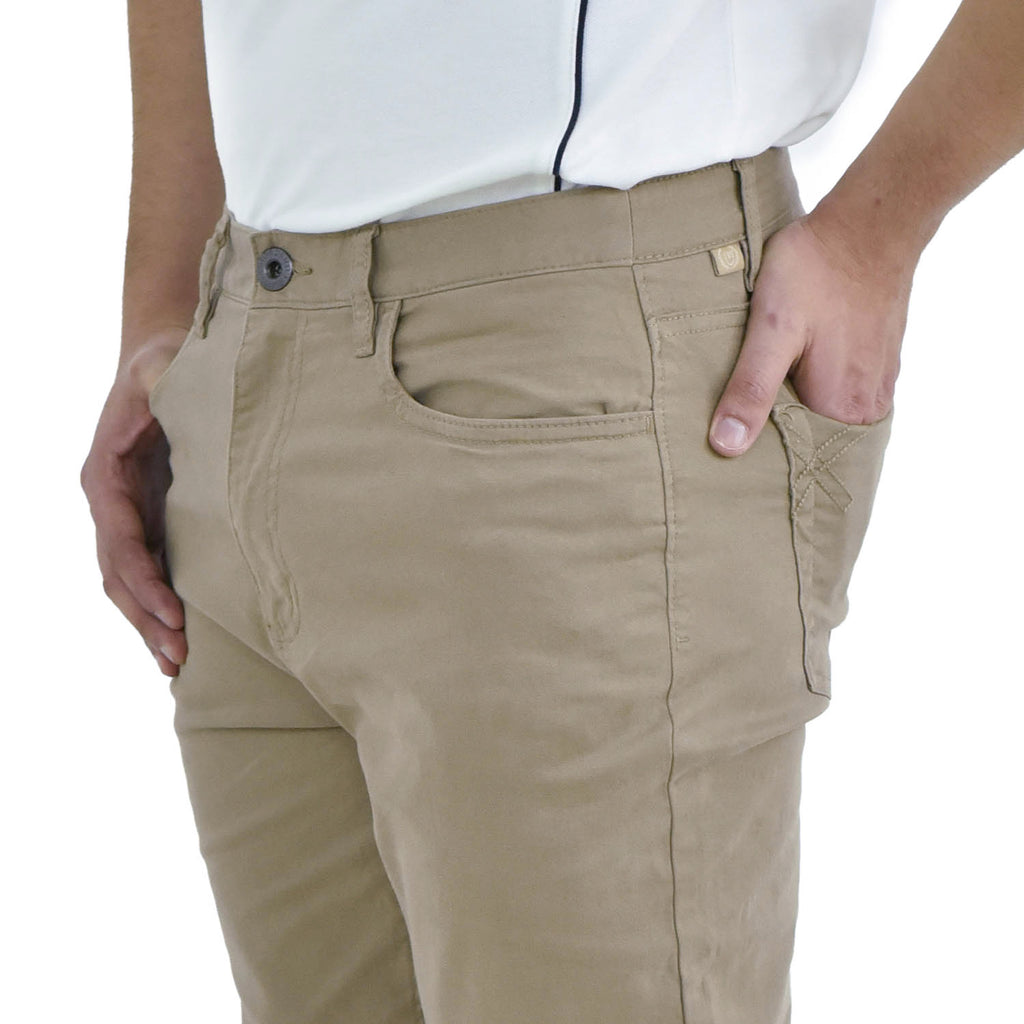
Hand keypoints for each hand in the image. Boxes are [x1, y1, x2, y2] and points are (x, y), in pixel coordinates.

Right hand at [81, 326, 191, 674]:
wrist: (160, 360)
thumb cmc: (165, 363)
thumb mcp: (164, 368)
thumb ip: (163, 385)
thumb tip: (169, 393)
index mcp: (106, 474)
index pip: (120, 540)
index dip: (144, 580)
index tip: (174, 615)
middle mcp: (109, 502)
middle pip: (118, 573)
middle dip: (145, 617)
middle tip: (177, 658)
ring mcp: (126, 513)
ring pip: (127, 580)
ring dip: (148, 622)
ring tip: (176, 663)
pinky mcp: (148, 517)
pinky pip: (146, 569)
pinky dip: (157, 603)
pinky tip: (178, 636)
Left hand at [708, 210, 912, 455]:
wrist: (869, 222)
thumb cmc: (818, 271)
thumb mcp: (771, 329)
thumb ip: (751, 390)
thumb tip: (727, 446)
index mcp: (844, 410)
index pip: (795, 458)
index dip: (760, 454)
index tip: (730, 447)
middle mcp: (867, 407)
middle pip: (810, 438)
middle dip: (775, 434)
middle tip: (736, 421)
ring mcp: (877, 384)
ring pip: (822, 415)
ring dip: (792, 407)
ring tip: (762, 393)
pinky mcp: (877, 362)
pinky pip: (838, 392)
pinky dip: (812, 388)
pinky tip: (791, 370)